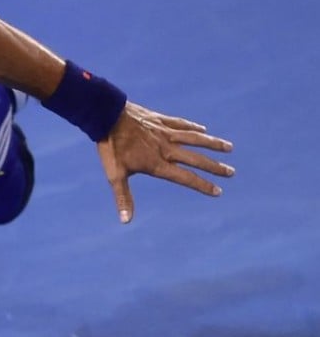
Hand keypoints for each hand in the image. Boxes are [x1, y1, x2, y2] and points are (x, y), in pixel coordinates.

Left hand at [96, 102, 233, 223]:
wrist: (105, 115)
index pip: (185, 177)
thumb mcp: (115, 174)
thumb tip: (125, 221)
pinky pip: (180, 123)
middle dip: (214, 167)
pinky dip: (192, 127)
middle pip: (195, 158)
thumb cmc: (110, 147)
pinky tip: (203, 129)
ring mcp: (164, 132)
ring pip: (194, 138)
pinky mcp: (159, 119)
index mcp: (157, 163)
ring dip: (212, 143)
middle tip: (231, 172)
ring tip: (229, 147)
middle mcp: (166, 148)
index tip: (218, 191)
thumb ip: (123, 197)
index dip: (202, 185)